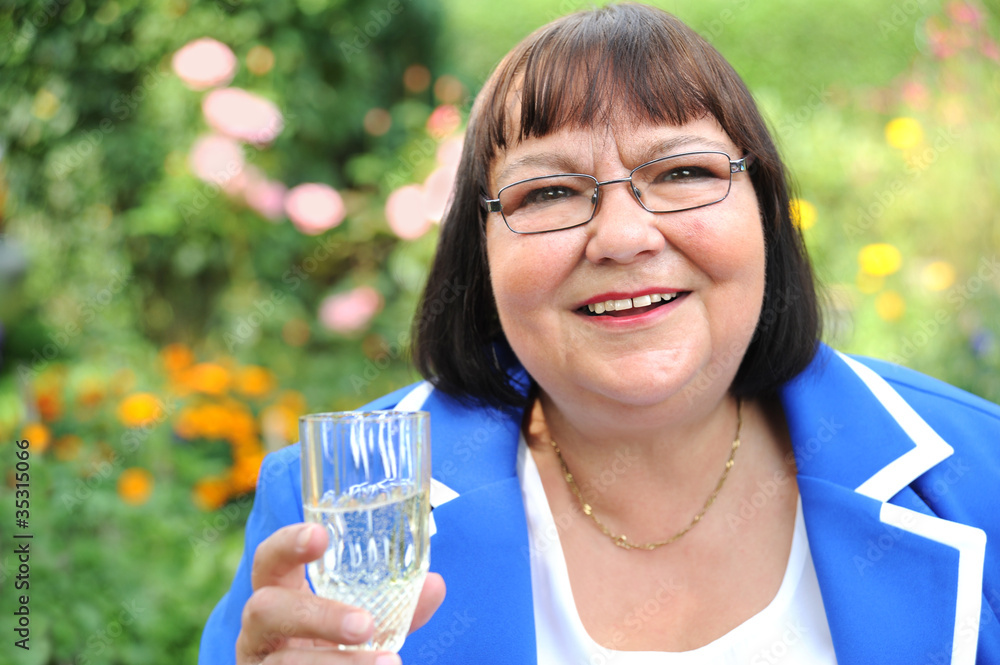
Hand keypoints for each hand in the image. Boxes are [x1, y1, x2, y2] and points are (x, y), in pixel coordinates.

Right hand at [236, 523, 445, 663]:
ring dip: (339, 663)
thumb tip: (435, 585)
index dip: (288, 543)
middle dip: (317, 616)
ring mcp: (258, 664)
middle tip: (364, 625)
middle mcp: (258, 629)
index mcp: (278, 594)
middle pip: (267, 611)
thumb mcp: (358, 625)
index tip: (321, 535)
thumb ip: (393, 607)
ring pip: (285, 663)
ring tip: (389, 663)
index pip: (269, 559)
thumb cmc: (332, 646)